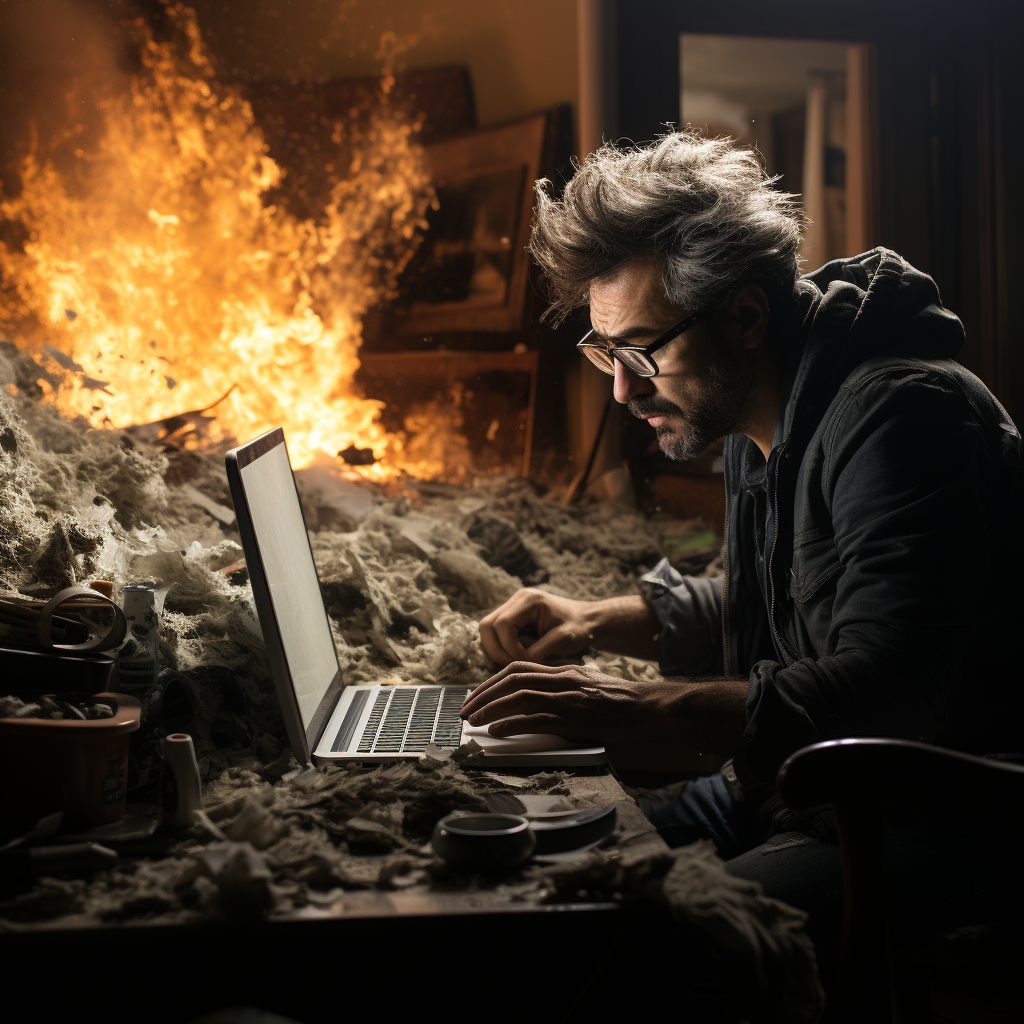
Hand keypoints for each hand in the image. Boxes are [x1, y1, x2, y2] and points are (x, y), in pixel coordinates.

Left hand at [460, 662, 749, 770]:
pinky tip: (496, 731)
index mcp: (563, 671)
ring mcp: (567, 698)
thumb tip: (536, 702)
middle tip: (465, 710)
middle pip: (511, 680)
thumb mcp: (587, 686)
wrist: (649, 707)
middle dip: (483, 694)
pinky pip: (535, 719)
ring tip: (473, 722)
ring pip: (518, 697)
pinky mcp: (574, 719)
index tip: (476, 695)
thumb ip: (562, 689)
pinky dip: (511, 724)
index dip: (491, 681)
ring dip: (490, 709)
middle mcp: (562, 680)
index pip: (517, 669)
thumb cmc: (621, 701)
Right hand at [477, 589, 601, 666]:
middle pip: (487, 626)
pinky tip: (516, 659)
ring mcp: (511, 609)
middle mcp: (515, 601)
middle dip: (497, 650)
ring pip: (486, 632)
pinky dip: (500, 650)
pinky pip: (494, 637)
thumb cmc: (580, 629)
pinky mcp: (511, 620)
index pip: (503, 624)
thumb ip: (540, 650)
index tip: (527, 660)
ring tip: (515, 663)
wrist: (587, 622)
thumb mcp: (564, 639)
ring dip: (496, 651)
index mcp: (528, 600)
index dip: (510, 647)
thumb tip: (518, 664)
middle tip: (514, 665)